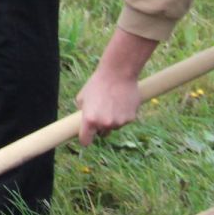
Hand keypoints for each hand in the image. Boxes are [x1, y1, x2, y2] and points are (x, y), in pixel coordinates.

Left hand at [75, 29, 160, 144]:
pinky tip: (121, 102)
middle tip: (101, 112)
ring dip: (112, 120)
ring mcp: (119, 122)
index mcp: (89, 120)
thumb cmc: (98, 83)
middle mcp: (104, 124)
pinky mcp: (131, 118)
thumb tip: (82, 120)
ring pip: (114, 127)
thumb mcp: (82, 97)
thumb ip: (82, 111)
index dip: (85, 139)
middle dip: (100, 127)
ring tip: (111, 103)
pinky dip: (123, 115)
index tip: (86, 138)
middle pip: (102, 134)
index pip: (86, 141)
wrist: (118, 73)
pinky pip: (124, 120)